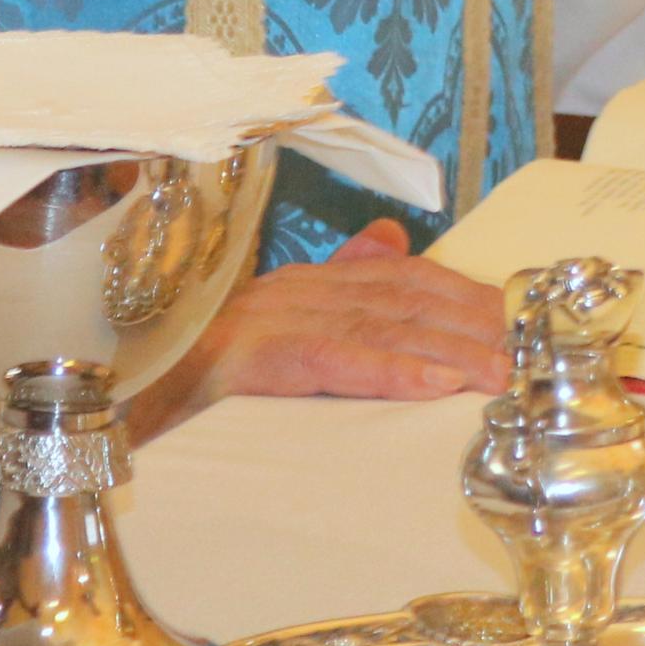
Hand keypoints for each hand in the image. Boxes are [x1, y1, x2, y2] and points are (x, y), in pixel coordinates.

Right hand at [122, 218, 504, 442]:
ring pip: (378, 326)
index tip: (526, 324)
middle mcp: (291, 291)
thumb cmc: (193, 384)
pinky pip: (328, 360)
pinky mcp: (241, 358)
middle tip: (535, 354)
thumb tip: (390, 239)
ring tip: (502, 374)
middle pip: (404, 298)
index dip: (470, 299)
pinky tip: (432, 385)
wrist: (109, 406)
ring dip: (449, 350)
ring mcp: (264, 321)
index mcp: (305, 287)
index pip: (405, 282)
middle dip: (475, 323)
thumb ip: (335, 289)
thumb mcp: (274, 336)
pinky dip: (386, 370)